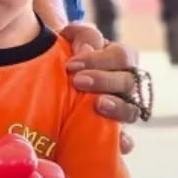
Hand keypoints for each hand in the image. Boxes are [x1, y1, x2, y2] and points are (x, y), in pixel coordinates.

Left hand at [63, 24, 140, 153]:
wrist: (46, 87)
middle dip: (104, 80)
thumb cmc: (60, 59)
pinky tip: (119, 142)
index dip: (100, 59)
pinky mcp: (113, 133)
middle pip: (128, 81)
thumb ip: (79, 35)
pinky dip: (123, 141)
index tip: (71, 64)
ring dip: (117, 107)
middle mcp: (123, 84)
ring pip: (131, 110)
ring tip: (98, 104)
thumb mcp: (66, 40)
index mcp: (117, 59)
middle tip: (78, 81)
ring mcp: (121, 109)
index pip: (122, 55)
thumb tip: (86, 46)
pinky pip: (126, 140)